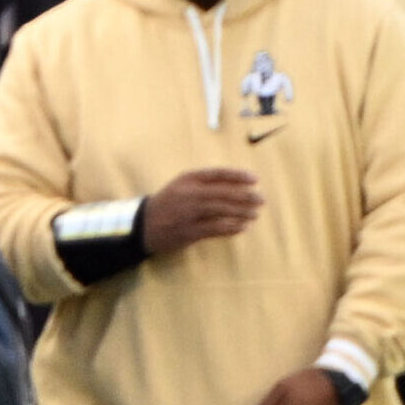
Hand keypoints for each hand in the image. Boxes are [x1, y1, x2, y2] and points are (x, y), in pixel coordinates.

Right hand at [142, 168, 261, 254]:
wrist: (142, 225)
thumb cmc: (168, 203)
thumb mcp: (182, 185)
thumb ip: (205, 183)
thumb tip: (236, 184)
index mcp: (188, 179)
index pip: (218, 174)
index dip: (238, 176)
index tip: (255, 180)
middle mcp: (188, 194)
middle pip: (223, 193)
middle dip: (245, 196)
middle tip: (261, 199)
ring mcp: (188, 213)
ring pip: (221, 211)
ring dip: (242, 212)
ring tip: (255, 214)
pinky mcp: (189, 231)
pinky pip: (215, 228)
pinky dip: (231, 228)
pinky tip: (243, 227)